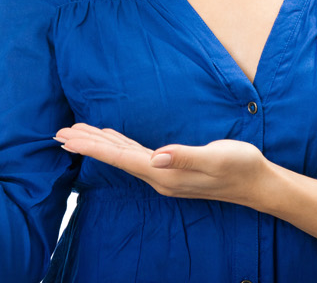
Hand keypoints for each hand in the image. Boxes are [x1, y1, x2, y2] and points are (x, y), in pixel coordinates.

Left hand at [54, 123, 272, 207]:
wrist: (258, 183)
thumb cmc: (240, 166)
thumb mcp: (215, 157)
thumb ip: (185, 157)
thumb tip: (157, 157)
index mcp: (164, 174)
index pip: (121, 158)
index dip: (93, 146)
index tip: (68, 139)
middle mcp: (159, 176)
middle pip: (115, 158)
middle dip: (86, 145)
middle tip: (59, 134)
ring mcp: (163, 174)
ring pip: (123, 156)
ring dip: (99, 144)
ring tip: (75, 134)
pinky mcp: (169, 168)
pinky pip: (135, 155)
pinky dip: (117, 144)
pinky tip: (110, 138)